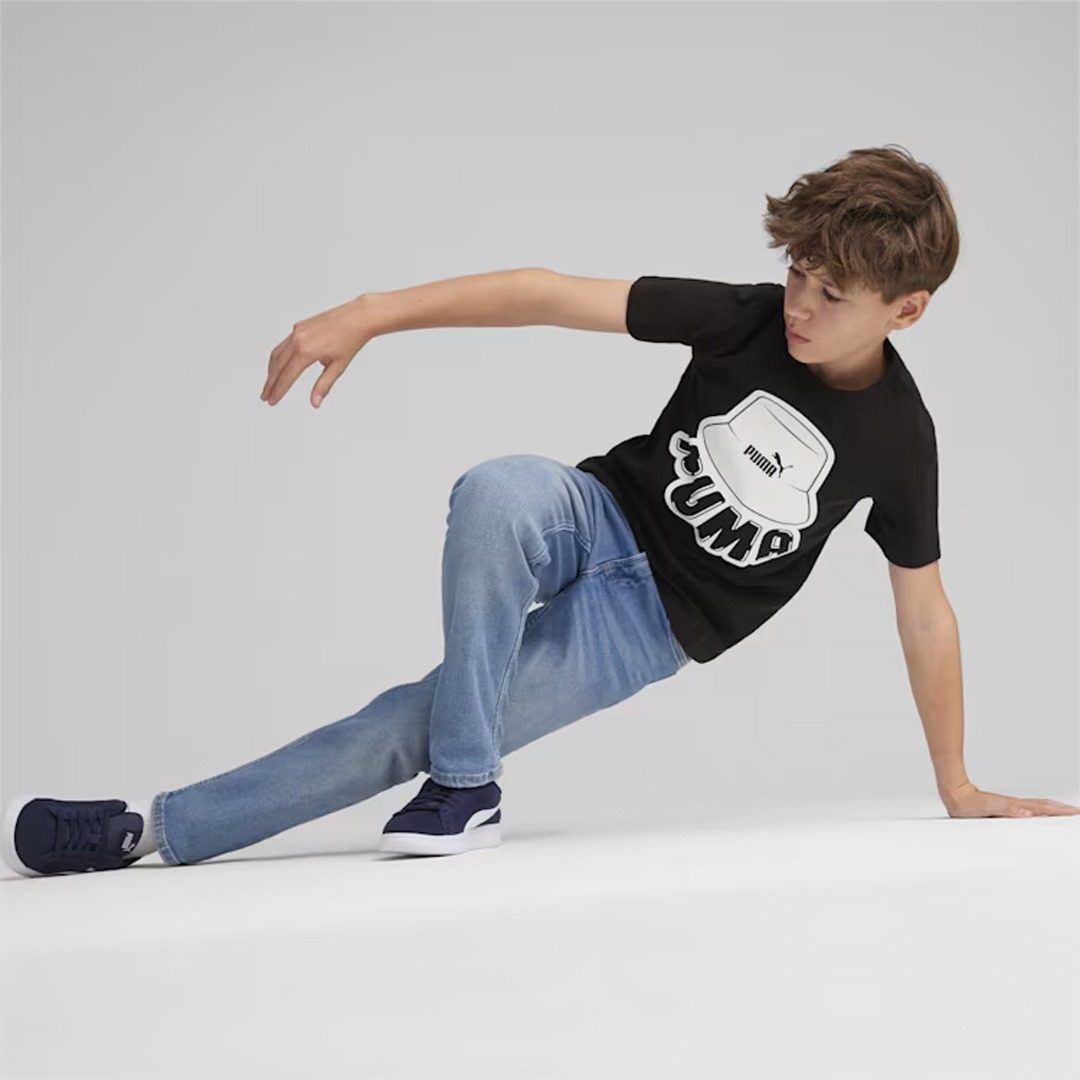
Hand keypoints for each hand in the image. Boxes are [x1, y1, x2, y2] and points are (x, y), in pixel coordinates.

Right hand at [260, 295, 372, 407]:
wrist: (358, 317)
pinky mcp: (299, 326)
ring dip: (272, 370)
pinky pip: (284, 344)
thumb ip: (323, 385)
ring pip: (277, 353)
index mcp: (306, 351)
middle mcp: (297, 340)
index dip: (279, 391)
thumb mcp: (338, 367)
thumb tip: (315, 403)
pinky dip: (279, 357)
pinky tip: (280, 365)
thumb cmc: (351, 340)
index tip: (272, 401)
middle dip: (270, 383)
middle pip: (277, 366)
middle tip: (265, 397)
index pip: (287, 376)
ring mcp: (297, 331)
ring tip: (269, 384)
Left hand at [942, 781, 1079, 818]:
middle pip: (1045, 806)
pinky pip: (1029, 810)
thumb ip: (1008, 810)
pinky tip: (1041, 815)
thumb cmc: (968, 804)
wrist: (955, 795)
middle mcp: (1016, 805)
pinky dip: (1041, 811)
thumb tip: (1027, 813)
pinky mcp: (1006, 808)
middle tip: (1077, 813)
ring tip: (1066, 814)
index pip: (1043, 808)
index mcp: (1015, 805)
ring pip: (1038, 807)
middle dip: (1062, 810)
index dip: (1060, 811)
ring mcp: (1012, 806)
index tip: (1075, 813)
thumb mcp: (989, 808)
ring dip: (1054, 810)